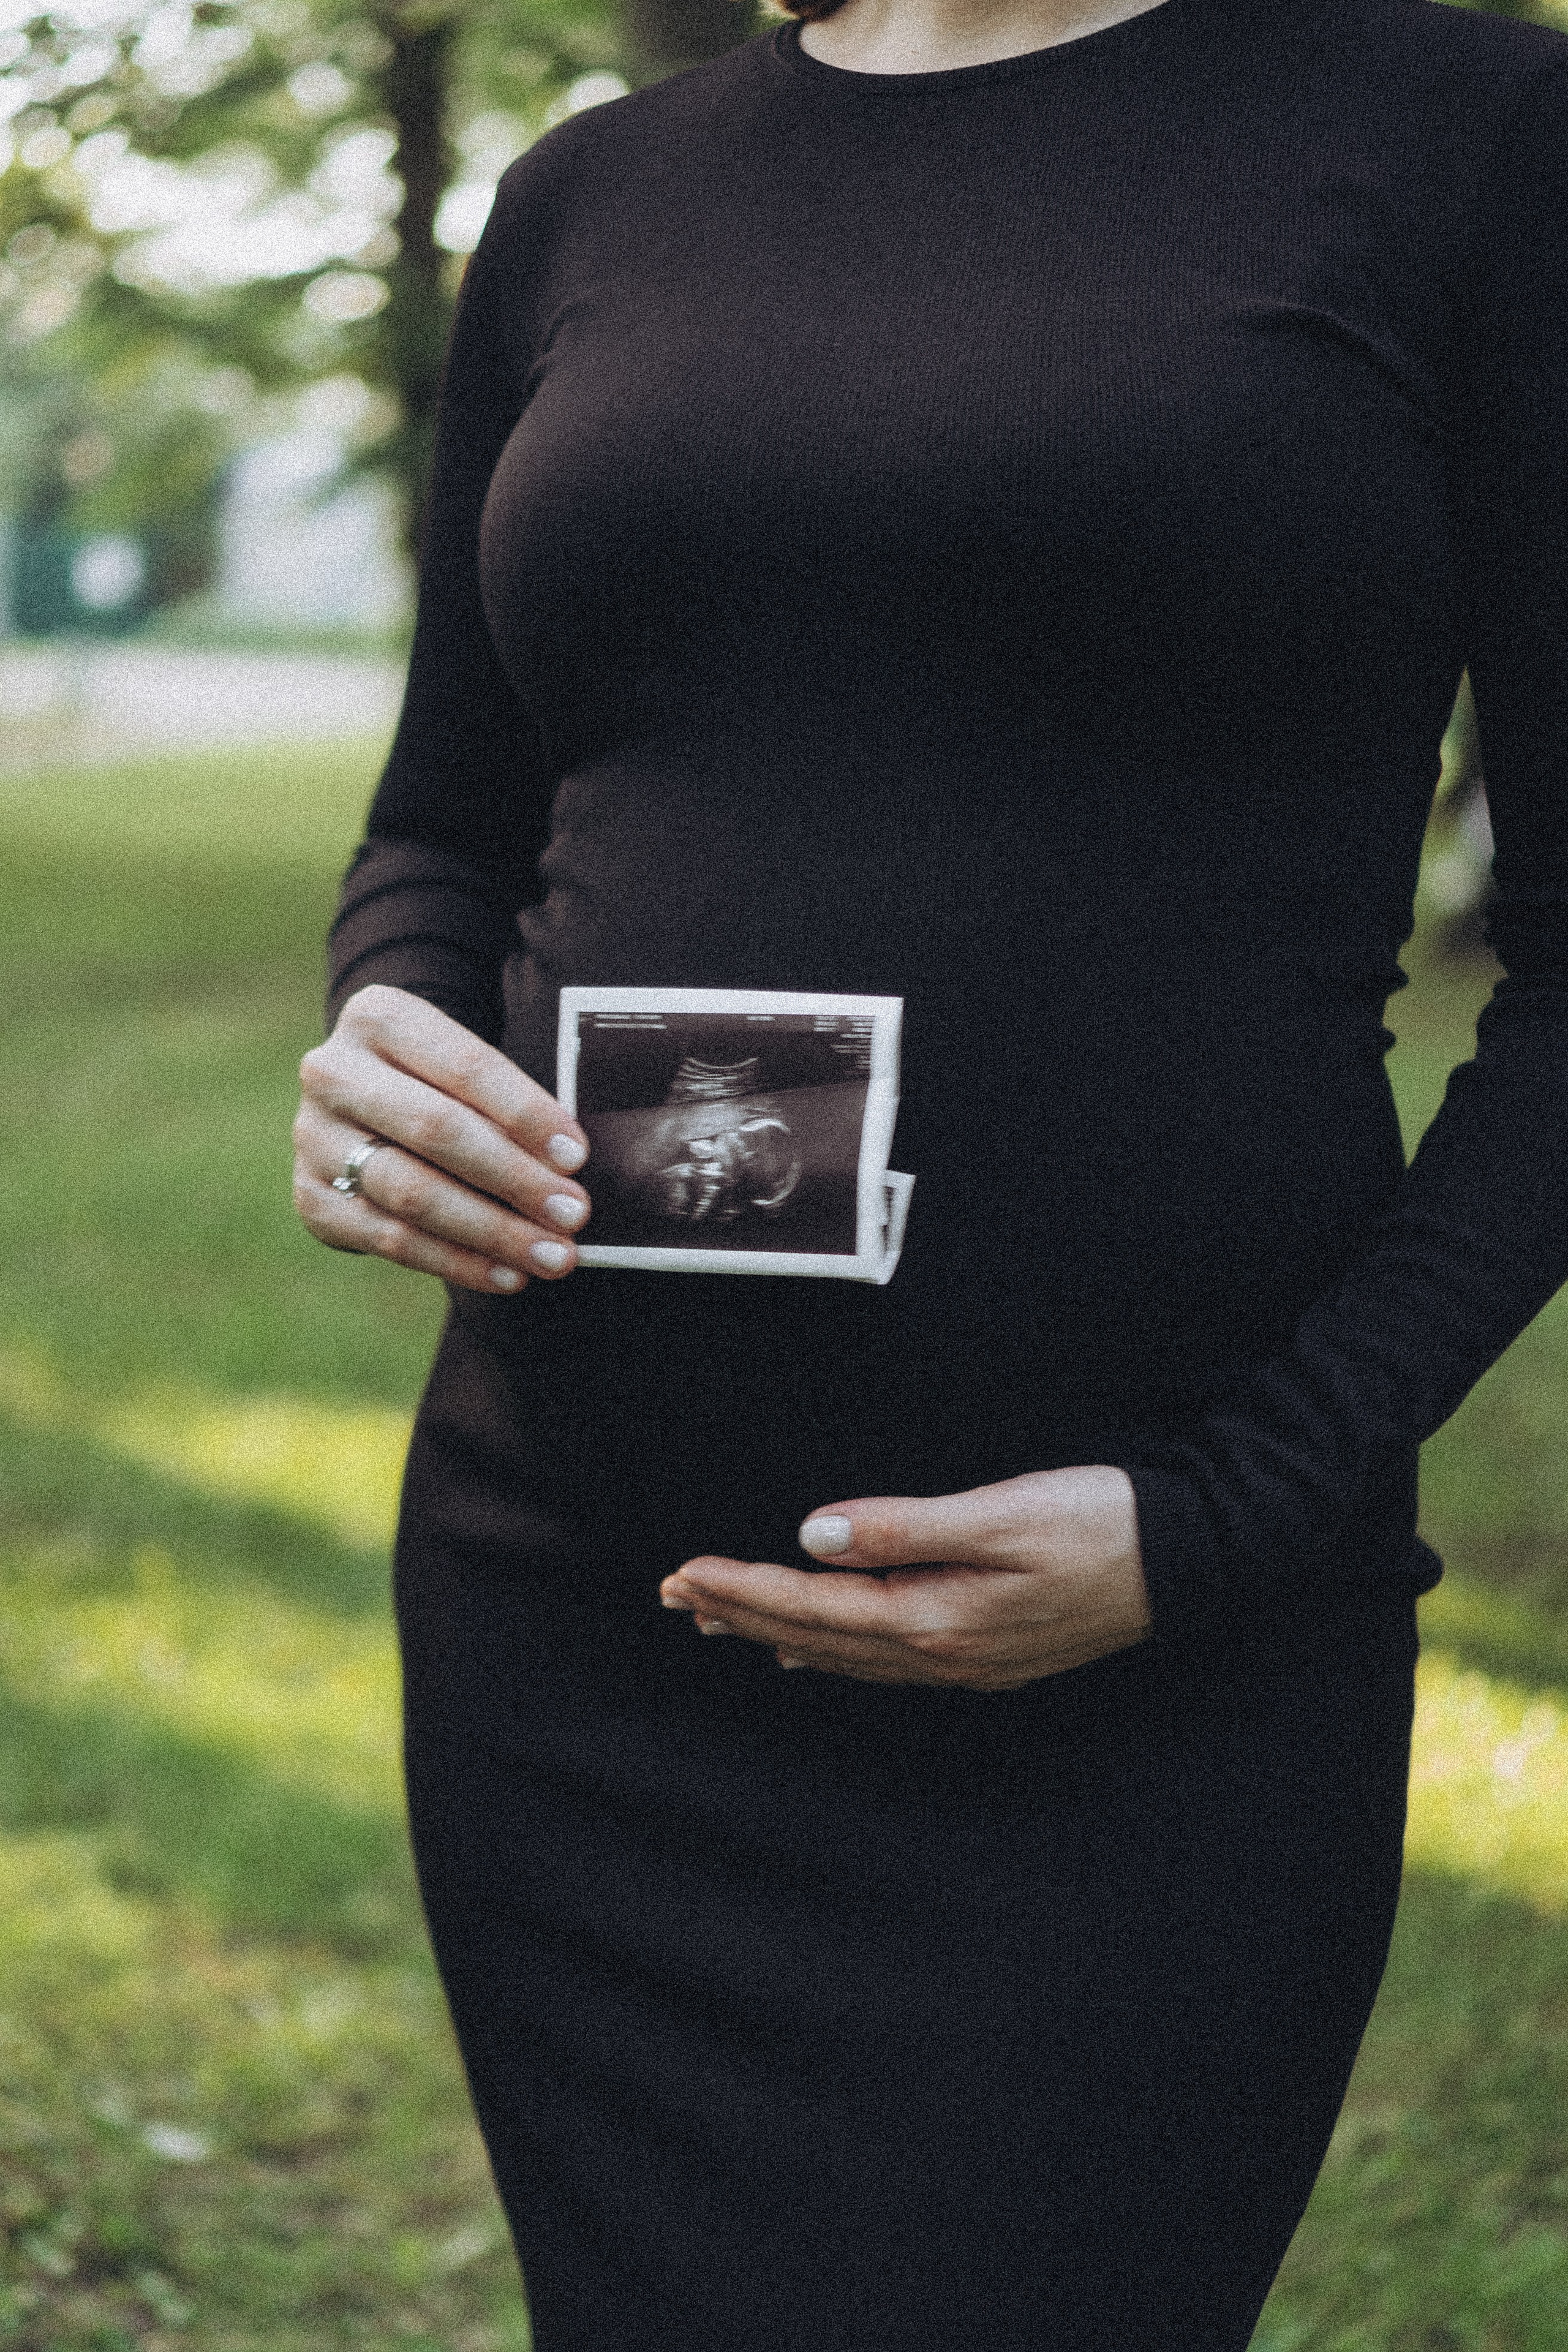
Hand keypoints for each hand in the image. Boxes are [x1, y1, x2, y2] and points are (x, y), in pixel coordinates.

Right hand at [293, 984, 591, 1293]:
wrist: (372, 1100)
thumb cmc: (448, 1083)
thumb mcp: (469, 1066)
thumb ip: (509, 1102)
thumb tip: (566, 1169)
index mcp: (378, 1016)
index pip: (465, 1067)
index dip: (525, 1114)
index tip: (576, 1157)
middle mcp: (332, 1071)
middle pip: (435, 1130)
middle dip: (514, 1178)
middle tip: (572, 1215)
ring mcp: (313, 1137)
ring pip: (411, 1192)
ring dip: (492, 1231)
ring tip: (552, 1256)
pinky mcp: (311, 1198)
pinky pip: (390, 1239)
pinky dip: (456, 1262)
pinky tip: (508, 1276)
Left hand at [660, 1467, 1150, 1688]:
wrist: (1186, 1559)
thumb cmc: (1100, 1522)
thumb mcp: (1001, 1512)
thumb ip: (904, 1525)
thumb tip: (815, 1534)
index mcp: (937, 1615)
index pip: (813, 1606)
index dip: (744, 1588)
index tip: (686, 1572)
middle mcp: (942, 1652)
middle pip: (816, 1636)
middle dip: (742, 1612)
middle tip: (675, 1595)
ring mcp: (965, 1659)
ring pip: (845, 1653)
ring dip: (777, 1633)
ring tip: (719, 1619)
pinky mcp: (985, 1652)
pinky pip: (884, 1660)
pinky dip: (833, 1649)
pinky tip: (810, 1647)